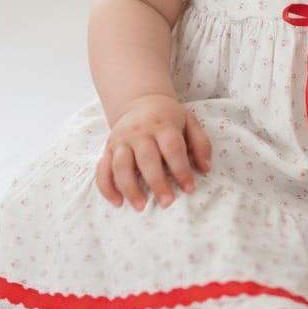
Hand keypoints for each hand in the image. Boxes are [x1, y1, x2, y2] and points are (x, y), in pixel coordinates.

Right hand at [95, 94, 211, 211]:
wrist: (140, 101)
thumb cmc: (169, 117)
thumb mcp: (190, 122)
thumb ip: (201, 144)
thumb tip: (205, 168)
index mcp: (163, 125)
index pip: (172, 148)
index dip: (181, 169)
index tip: (189, 188)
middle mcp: (139, 132)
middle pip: (146, 159)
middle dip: (157, 182)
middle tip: (167, 203)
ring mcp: (121, 141)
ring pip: (121, 165)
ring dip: (130, 188)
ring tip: (141, 207)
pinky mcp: (108, 149)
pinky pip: (102, 169)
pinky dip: (106, 187)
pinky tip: (117, 202)